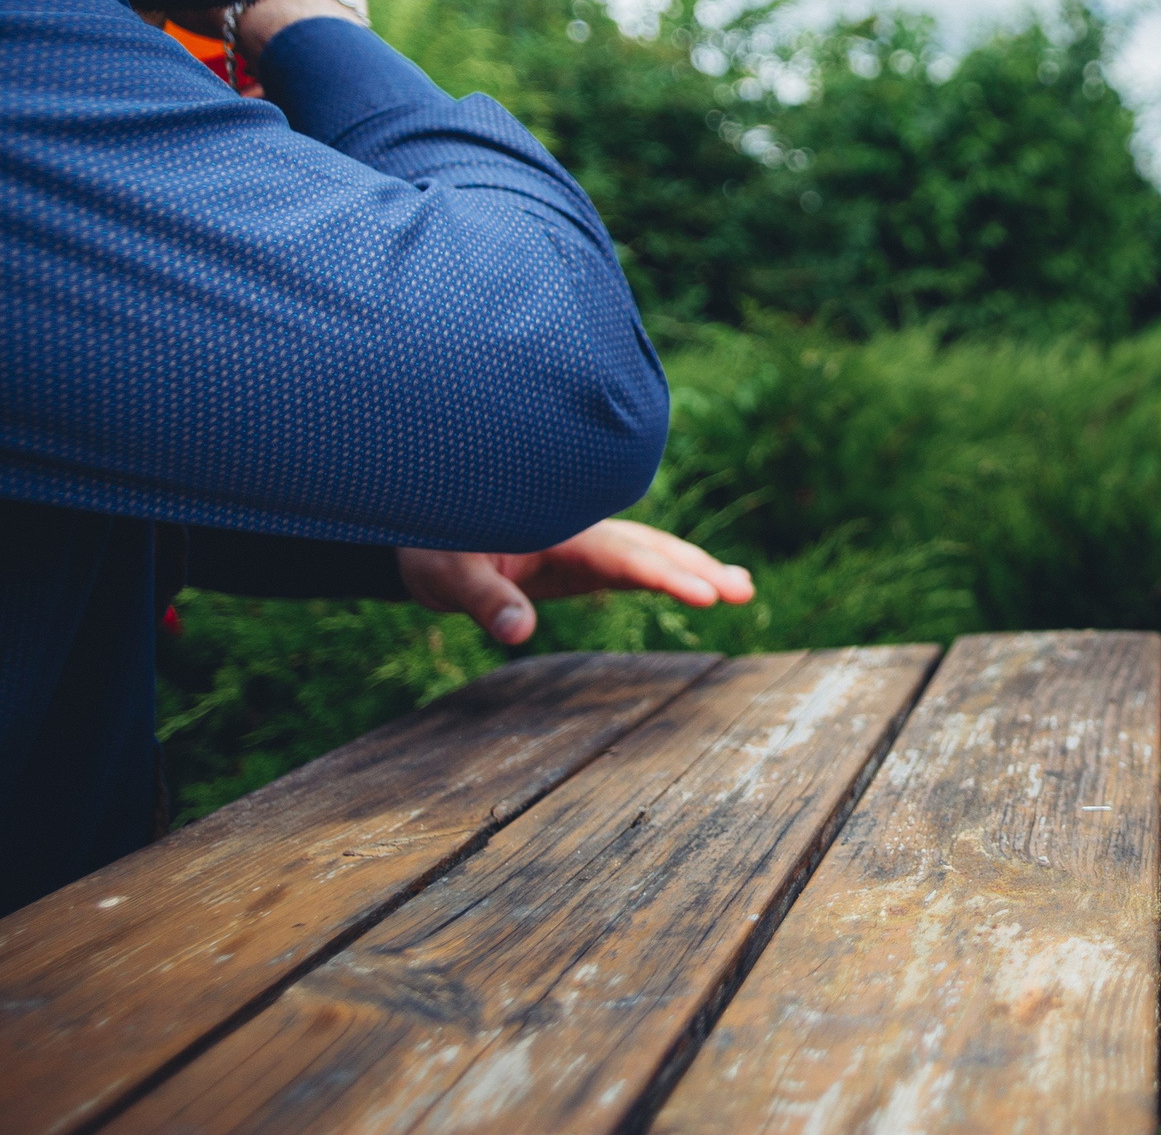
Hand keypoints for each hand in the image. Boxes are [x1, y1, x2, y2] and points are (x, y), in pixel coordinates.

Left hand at [399, 519, 753, 645]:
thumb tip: (520, 632)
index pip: (625, 556)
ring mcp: (584, 541)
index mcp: (560, 530)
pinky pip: (634, 560)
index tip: (705, 594)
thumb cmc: (429, 545)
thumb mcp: (447, 574)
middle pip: (652, 548)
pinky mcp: (580, 556)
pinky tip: (698, 580)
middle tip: (743, 592)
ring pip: (651, 550)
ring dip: (695, 567)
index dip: (666, 576)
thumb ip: (486, 599)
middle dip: (699, 569)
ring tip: (742, 588)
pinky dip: (669, 568)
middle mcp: (581, 531)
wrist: (417, 528)